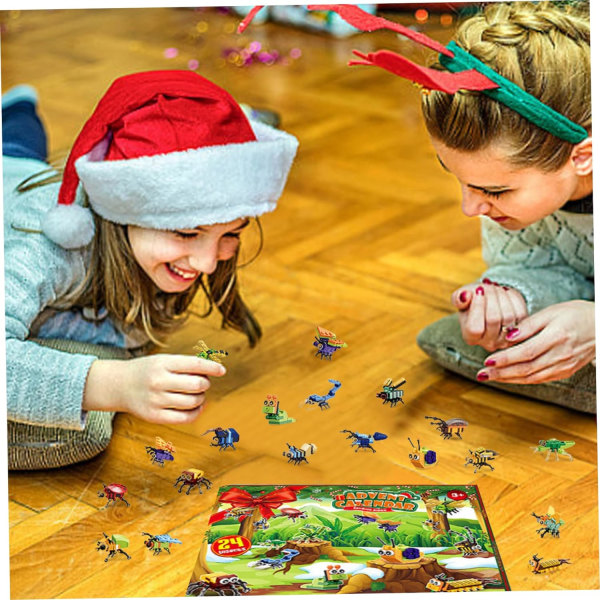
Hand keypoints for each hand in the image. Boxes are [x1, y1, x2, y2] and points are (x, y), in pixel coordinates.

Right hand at [84, 354, 225, 424]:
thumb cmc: (147, 371)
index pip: (195, 365)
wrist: (118, 385)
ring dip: (201, 398)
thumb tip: (212, 372)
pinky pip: (185, 418)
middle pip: (197, 385)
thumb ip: (185, 365)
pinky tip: (197, 406)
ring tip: (196, 394)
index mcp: (162, 363)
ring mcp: (156, 400)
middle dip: (206, 384)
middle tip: (202, 382)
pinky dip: (197, 412)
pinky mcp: (154, 416)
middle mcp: (159, 381)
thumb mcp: (162, 360)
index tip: (222, 370)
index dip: (212, 367)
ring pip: (193, 402)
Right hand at [452, 280, 527, 350]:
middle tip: (487, 286)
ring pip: (509, 316)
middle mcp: (489, 343)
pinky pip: (520, 313)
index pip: (475, 328)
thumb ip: (458, 298)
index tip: (478, 290)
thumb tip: (465, 297)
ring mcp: (507, 339)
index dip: (478, 307)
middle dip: (491, 297)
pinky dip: (513, 298)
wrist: (489, 303)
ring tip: (495, 288)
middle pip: (493, 320)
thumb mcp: (461, 298)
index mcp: (470, 337)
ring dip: (502, 296)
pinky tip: (505, 292)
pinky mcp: (522, 331)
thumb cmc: (472, 301)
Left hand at [476, 300, 594, 383]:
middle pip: (526, 369)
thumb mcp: (552, 312)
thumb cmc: (577, 314)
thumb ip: (529, 324)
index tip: (487, 361)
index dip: (505, 359)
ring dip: (508, 379)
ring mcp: (564, 366)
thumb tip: (508, 336)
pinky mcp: (565, 371)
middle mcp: (560, 355)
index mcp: (556, 337)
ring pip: (532, 377)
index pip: (525, 352)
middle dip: (501, 373)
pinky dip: (522, 380)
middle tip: (481, 374)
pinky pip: (540, 379)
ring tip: (490, 378)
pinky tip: (508, 378)